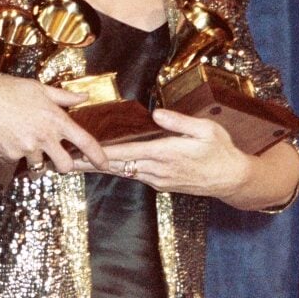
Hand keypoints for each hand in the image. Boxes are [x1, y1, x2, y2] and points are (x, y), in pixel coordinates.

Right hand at [0, 74, 108, 174]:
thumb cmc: (5, 90)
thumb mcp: (36, 88)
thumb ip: (62, 96)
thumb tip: (84, 97)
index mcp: (55, 118)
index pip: (85, 140)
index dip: (98, 155)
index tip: (105, 163)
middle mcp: (44, 136)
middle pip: (65, 165)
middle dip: (63, 165)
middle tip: (56, 158)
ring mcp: (27, 148)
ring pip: (39, 166)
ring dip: (34, 160)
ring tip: (22, 141)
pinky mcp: (10, 155)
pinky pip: (17, 161)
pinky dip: (12, 153)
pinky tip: (4, 137)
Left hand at [73, 106, 252, 198]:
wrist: (232, 179)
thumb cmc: (221, 151)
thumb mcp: (206, 129)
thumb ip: (179, 122)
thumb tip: (156, 114)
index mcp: (166, 154)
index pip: (126, 152)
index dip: (101, 151)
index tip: (82, 149)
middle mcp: (157, 170)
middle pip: (118, 166)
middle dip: (91, 163)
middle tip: (66, 161)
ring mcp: (158, 179)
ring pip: (123, 172)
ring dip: (101, 168)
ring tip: (77, 163)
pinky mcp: (161, 183)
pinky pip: (134, 175)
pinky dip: (117, 169)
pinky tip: (106, 165)